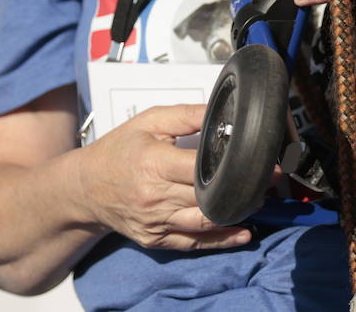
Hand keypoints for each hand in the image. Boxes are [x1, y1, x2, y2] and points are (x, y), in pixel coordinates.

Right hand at [76, 104, 271, 251]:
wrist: (85, 187)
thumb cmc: (118, 150)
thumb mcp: (150, 121)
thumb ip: (188, 114)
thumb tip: (224, 111)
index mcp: (154, 163)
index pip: (202, 168)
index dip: (235, 165)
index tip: (262, 160)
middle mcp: (154, 196)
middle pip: (209, 197)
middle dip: (244, 189)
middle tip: (271, 178)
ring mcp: (155, 221)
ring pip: (205, 223)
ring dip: (237, 213)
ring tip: (259, 199)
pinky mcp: (156, 239)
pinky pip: (193, 243)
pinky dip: (220, 240)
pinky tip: (242, 233)